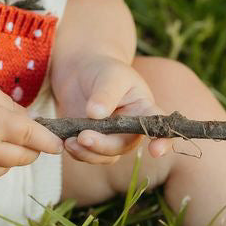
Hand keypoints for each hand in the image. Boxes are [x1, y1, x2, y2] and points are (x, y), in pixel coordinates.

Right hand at [0, 72, 62, 178]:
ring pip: (7, 168)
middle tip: (31, 137)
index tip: (59, 145)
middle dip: (33, 149)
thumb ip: (12, 108)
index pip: (31, 137)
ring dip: (13, 157)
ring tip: (2, 138)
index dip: (48, 142)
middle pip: (23, 158)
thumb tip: (32, 125)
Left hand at [53, 54, 173, 164]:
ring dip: (87, 153)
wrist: (81, 70)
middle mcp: (130, 129)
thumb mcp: (109, 75)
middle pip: (123, 145)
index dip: (162, 141)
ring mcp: (110, 138)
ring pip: (104, 156)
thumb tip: (96, 114)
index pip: (159, 127)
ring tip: (69, 141)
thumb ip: (106, 93)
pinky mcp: (91, 142)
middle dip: (104, 146)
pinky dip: (75, 151)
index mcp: (143, 110)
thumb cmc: (103, 69)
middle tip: (83, 137)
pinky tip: (63, 141)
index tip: (155, 151)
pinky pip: (86, 154)